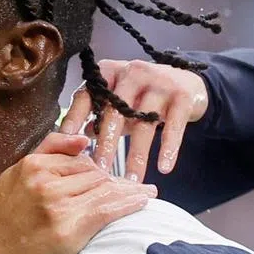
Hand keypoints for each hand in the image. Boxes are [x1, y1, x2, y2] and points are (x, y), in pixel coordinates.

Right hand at [0, 133, 156, 253]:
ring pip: (104, 189)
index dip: (97, 168)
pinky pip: (107, 209)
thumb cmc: (6, 219)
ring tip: (145, 191)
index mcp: (32, 165)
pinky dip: (129, 204)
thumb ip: (46, 152)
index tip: (108, 177)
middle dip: (114, 181)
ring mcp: (58, 206)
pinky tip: (144, 200)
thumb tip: (83, 139)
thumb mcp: (14, 175)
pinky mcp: (70, 229)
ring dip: (128, 190)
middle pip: (94, 173)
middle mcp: (46, 183)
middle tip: (132, 187)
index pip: (79, 159)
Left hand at [59, 59, 208, 180]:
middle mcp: (132, 73)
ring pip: (143, 124)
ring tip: (131, 181)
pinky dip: (169, 149)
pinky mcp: (183, 95)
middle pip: (114, 113)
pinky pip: (173, 127)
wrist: (187, 81)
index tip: (66, 142)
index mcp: (109, 72)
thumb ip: (96, 115)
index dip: (75, 119)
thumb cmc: (142, 95)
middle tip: (99, 171)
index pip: (86, 96)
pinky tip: (164, 169)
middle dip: (106, 145)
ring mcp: (159, 82)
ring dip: (137, 156)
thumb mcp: (117, 99)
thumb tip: (72, 139)